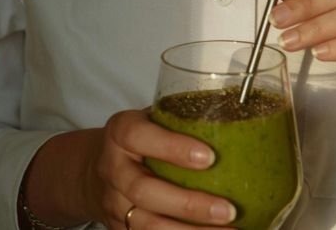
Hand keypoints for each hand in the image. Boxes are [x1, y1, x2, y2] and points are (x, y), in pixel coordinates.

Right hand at [21, 110, 235, 229]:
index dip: (173, 148)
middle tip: (228, 210)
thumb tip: (238, 116)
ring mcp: (113, 202)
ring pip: (147, 225)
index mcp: (121, 131)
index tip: (209, 157)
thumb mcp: (152, 117)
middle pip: (144, 190)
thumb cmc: (140, 137)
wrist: (97, 167)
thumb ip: (182, 119)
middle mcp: (113, 167)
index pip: (140, 136)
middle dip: (189, 204)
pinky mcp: (118, 227)